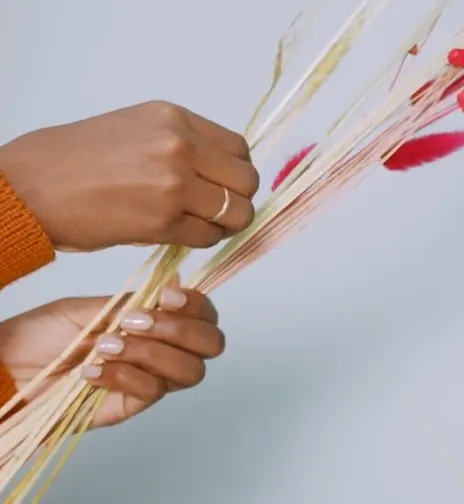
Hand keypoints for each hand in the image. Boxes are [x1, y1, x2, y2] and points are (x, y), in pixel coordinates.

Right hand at [0, 101, 258, 250]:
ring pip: (237, 213)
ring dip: (225, 225)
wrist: (32, 186)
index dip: (237, 173)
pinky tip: (179, 234)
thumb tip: (224, 173)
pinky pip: (208, 237)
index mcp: (174, 119)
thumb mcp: (138, 130)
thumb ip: (183, 145)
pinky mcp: (163, 221)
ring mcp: (173, 184)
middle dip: (239, 201)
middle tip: (218, 211)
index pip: (240, 149)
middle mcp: (179, 146)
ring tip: (199, 224)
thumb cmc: (77, 161)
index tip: (225, 185)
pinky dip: (202, 240)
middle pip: (247, 182)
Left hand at [0, 280, 223, 427]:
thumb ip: (137, 300)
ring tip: (105, 346)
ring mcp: (150, 380)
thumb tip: (177, 280)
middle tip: (136, 323)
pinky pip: (151, 391)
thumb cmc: (42, 336)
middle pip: (212, 346)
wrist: (7, 368)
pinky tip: (91, 371)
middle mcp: (161, 353)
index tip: (167, 297)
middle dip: (180, 331)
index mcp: (156, 323)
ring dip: (149, 353)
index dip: (197, 306)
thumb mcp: (92, 308)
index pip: (204, 317)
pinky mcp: (133, 406)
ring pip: (188, 371)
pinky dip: (123, 375)